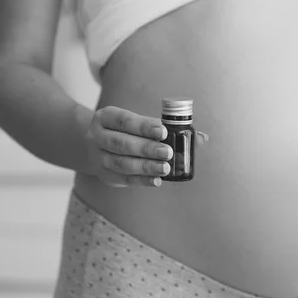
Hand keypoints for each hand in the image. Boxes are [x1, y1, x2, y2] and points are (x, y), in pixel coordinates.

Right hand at [85, 106, 207, 186]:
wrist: (94, 146)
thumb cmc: (126, 131)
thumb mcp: (137, 122)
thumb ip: (168, 127)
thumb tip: (202, 138)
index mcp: (105, 117)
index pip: (124, 120)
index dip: (144, 126)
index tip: (164, 131)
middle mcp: (97, 136)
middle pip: (122, 143)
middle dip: (147, 148)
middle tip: (168, 152)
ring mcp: (98, 157)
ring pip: (122, 163)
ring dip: (146, 166)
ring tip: (166, 168)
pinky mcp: (104, 175)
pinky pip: (124, 179)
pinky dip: (142, 180)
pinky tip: (157, 181)